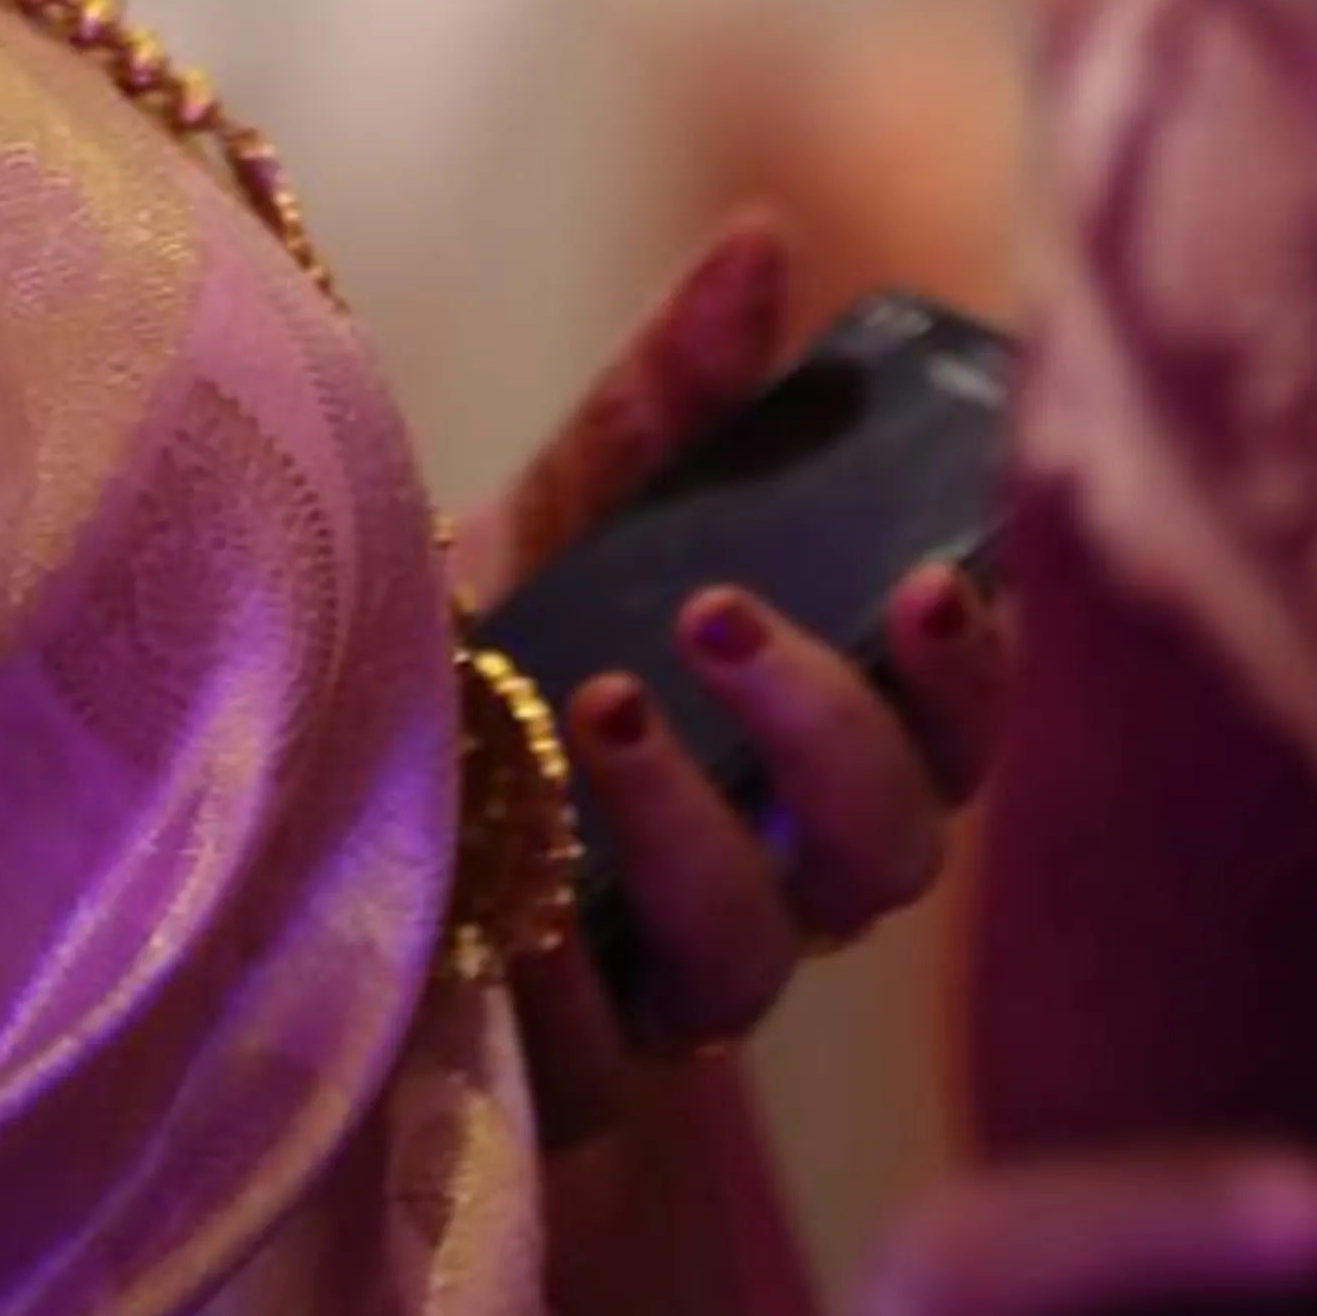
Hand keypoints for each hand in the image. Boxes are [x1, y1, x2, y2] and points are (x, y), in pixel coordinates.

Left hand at [454, 217, 1010, 1133]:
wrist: (346, 795)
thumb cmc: (506, 649)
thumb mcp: (572, 516)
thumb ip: (667, 401)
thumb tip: (761, 240)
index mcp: (815, 753)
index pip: (954, 734)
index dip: (971, 675)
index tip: (922, 582)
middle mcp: (781, 881)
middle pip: (884, 855)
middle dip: (824, 731)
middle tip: (718, 614)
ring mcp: (673, 991)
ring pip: (747, 958)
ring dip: (686, 830)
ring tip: (595, 704)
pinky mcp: (560, 1076)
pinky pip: (582, 1052)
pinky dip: (542, 961)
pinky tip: (492, 886)